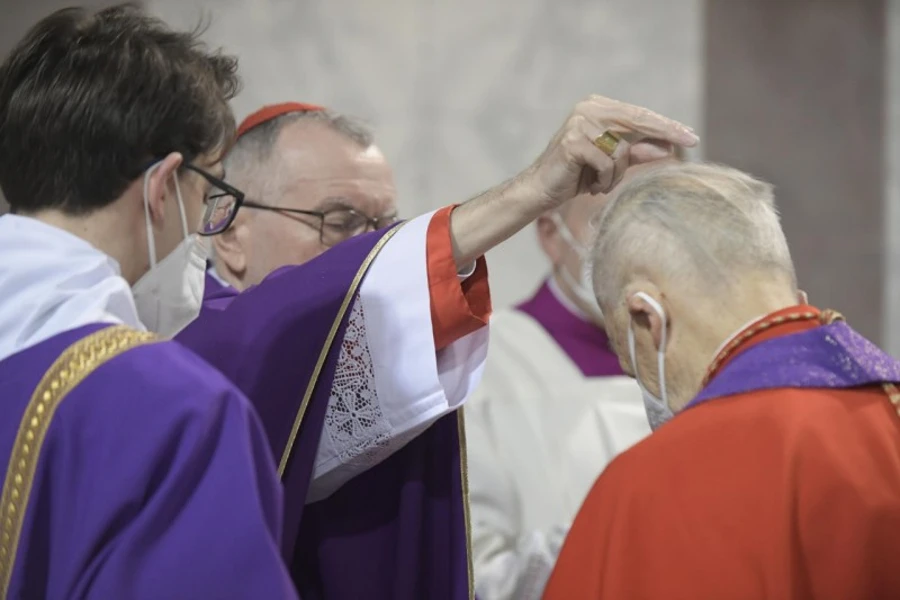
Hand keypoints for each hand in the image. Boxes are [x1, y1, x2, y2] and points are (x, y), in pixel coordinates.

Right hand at [518, 95, 698, 209]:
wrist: (540, 191)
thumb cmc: (575, 176)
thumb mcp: (611, 163)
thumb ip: (635, 152)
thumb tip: (667, 148)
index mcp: (597, 107)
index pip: (639, 115)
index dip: (666, 125)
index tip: (691, 136)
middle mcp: (588, 109)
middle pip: (637, 121)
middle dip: (665, 134)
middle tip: (692, 142)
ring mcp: (579, 123)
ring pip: (621, 150)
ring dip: (616, 175)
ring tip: (598, 184)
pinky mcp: (572, 142)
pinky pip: (607, 163)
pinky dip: (604, 180)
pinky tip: (589, 186)